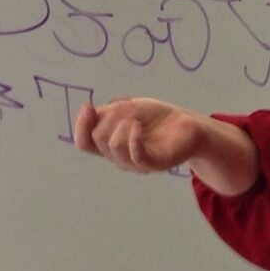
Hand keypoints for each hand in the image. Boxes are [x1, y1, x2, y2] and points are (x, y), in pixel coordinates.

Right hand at [75, 96, 205, 174]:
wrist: (188, 125)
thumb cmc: (156, 118)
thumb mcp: (126, 109)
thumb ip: (106, 113)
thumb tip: (88, 112)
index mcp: (110, 144)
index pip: (84, 143)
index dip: (81, 126)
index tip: (88, 106)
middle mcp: (120, 157)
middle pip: (98, 138)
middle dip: (109, 118)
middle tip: (128, 109)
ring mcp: (136, 163)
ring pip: (114, 146)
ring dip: (121, 126)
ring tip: (136, 120)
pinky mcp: (156, 163)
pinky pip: (137, 157)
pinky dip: (133, 139)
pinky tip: (137, 126)